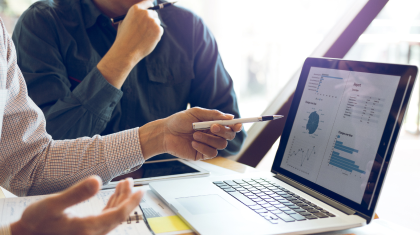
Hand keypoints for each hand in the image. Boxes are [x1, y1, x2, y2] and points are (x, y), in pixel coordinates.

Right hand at [10, 176, 142, 234]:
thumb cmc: (36, 221)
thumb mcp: (53, 204)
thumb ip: (76, 193)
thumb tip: (97, 180)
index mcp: (87, 228)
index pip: (119, 214)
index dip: (132, 201)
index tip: (142, 190)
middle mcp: (92, 233)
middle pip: (118, 215)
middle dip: (128, 197)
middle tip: (132, 181)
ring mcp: (90, 233)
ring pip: (113, 216)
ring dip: (121, 200)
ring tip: (125, 183)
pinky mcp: (86, 230)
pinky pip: (105, 218)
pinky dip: (112, 205)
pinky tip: (114, 195)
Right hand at [97, 1, 162, 88]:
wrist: (126, 50)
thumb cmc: (123, 38)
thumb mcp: (124, 22)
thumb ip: (133, 17)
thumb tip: (141, 15)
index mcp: (135, 9)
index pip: (148, 2)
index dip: (150, 5)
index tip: (152, 7)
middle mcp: (145, 13)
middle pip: (154, 13)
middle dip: (151, 20)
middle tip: (147, 28)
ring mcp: (153, 21)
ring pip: (157, 22)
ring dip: (154, 28)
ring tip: (144, 36)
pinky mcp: (159, 29)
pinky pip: (160, 30)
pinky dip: (156, 35)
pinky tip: (148, 40)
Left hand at [139, 107, 241, 160]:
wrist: (165, 133)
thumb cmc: (179, 121)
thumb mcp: (196, 113)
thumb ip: (213, 115)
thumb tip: (230, 117)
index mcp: (214, 123)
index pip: (230, 126)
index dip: (236, 126)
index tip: (237, 125)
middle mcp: (214, 135)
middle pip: (229, 136)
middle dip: (222, 131)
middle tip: (212, 127)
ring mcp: (209, 145)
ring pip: (221, 145)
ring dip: (208, 139)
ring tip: (195, 134)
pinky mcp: (203, 154)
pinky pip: (212, 153)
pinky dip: (203, 147)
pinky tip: (193, 143)